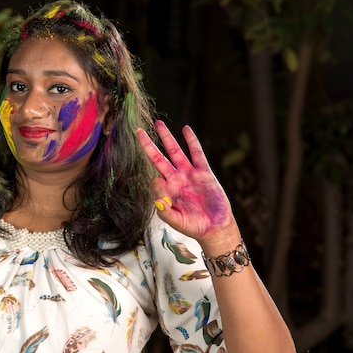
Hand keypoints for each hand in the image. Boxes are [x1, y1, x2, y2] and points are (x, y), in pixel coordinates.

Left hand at [136, 121, 238, 247]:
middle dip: (148, 145)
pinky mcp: (204, 172)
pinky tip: (186, 129)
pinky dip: (191, 141)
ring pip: (175, 151)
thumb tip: (157, 188)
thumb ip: (164, 210)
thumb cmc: (193, 226)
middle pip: (158, 158)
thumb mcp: (175, 221)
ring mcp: (189, 174)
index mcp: (167, 190)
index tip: (163, 193)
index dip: (156, 183)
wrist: (214, 228)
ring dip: (167, 137)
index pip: (154, 179)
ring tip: (158, 124)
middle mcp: (175, 179)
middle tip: (138, 131)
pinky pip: (197, 153)